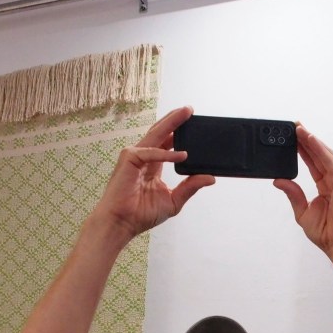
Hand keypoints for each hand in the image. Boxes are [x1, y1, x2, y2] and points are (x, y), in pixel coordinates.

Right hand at [93, 106, 214, 240]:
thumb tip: (210, 178)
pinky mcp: (129, 158)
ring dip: (172, 123)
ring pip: (156, 134)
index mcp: (153, 165)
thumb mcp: (173, 200)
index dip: (179, 133)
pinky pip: (151, 152)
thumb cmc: (141, 214)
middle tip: (191, 109)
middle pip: (162, 133)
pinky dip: (167, 153)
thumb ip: (190, 187)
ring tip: (186, 113)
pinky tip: (183, 155)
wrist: (122, 223)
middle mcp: (144, 157)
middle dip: (176, 120)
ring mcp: (135, 156)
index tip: (194, 125)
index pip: (168, 143)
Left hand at [274, 125, 332, 257]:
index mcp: (325, 187)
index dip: (304, 149)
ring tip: (299, 128)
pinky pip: (329, 161)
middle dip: (307, 139)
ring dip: (312, 140)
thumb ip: (293, 194)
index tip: (293, 138)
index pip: (313, 163)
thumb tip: (279, 180)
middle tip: (295, 126)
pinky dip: (320, 148)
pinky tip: (310, 139)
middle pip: (319, 155)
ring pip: (324, 154)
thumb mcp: (303, 212)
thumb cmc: (328, 233)